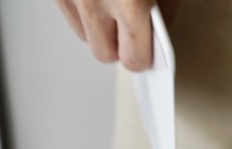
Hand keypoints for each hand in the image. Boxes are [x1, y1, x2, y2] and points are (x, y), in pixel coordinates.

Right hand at [54, 0, 179, 70]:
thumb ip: (163, 11)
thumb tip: (154, 39)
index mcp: (129, 2)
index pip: (133, 59)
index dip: (143, 57)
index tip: (148, 55)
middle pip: (103, 54)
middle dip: (118, 45)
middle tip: (130, 29)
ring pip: (83, 34)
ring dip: (98, 26)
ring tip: (113, 4)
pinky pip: (69, 11)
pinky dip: (82, 6)